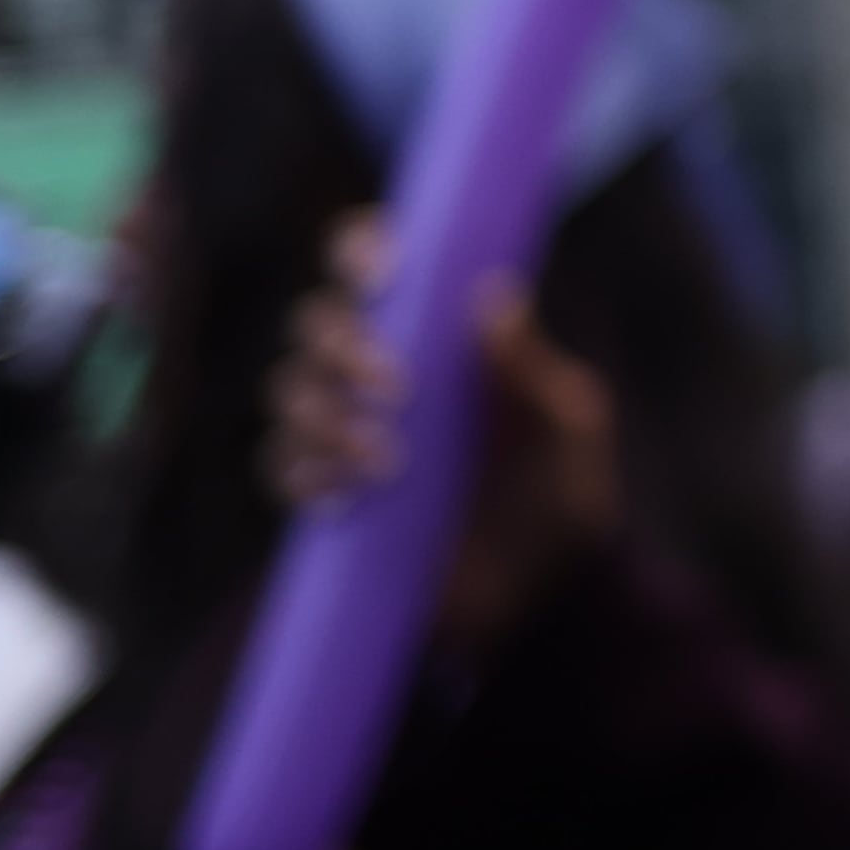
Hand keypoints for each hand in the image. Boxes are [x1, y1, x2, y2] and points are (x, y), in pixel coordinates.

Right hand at [265, 213, 617, 649]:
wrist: (542, 598)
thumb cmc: (565, 495)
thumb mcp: (569, 427)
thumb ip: (531, 367)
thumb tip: (495, 294)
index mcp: (441, 334)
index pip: (376, 265)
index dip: (360, 251)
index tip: (384, 276)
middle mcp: (385, 369)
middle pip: (315, 322)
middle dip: (341, 346)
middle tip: (398, 389)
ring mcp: (350, 431)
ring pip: (289, 390)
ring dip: (326, 416)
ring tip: (391, 464)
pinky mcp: (328, 493)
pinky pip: (280, 465)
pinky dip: (303, 472)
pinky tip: (347, 500)